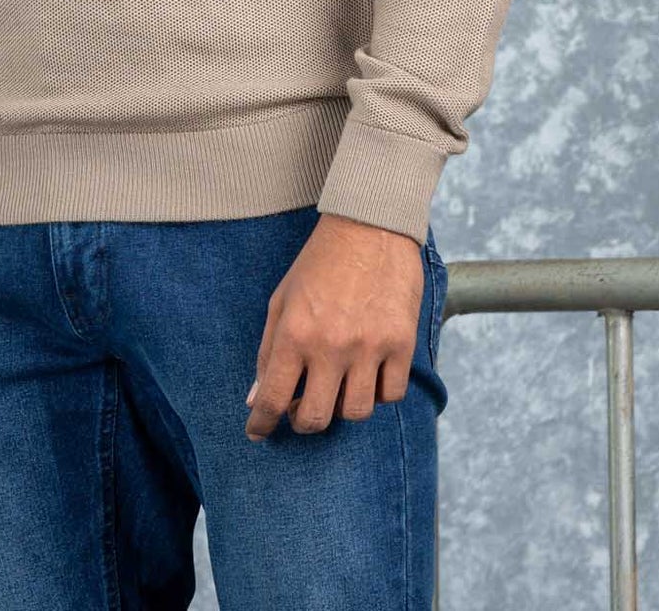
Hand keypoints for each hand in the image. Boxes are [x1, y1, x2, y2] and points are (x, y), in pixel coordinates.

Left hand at [244, 212, 424, 440]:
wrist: (370, 225)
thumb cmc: (320, 262)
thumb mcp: (282, 299)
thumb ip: (267, 350)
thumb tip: (257, 399)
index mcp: (294, 333)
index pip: (272, 398)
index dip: (261, 424)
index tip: (258, 432)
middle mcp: (330, 346)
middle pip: (314, 418)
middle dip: (301, 421)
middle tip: (300, 408)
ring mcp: (369, 347)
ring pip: (355, 413)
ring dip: (341, 407)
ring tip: (336, 386)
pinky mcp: (402, 343)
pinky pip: (390, 396)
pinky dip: (377, 393)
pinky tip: (368, 374)